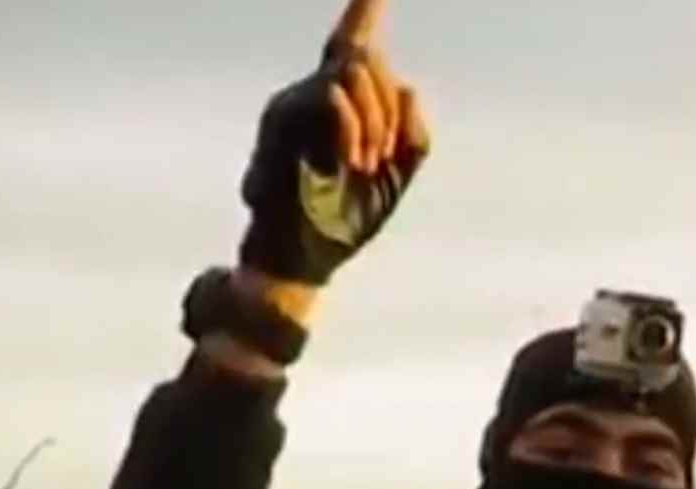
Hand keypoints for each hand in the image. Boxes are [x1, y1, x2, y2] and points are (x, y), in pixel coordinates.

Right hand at [236, 0, 429, 287]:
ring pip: (355, 73)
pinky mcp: (282, 120)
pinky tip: (354, 160)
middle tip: (384, 157)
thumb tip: (410, 88)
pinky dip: (354, 128)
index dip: (364, 12)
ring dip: (375, 121)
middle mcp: (311, 96)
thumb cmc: (347, 219)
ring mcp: (293, 104)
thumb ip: (412, 133)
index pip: (351, 48)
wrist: (307, 257)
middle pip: (368, 59)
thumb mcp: (399, 176)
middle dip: (390, 107)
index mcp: (340, 107)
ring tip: (366, 164)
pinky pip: (333, 96)